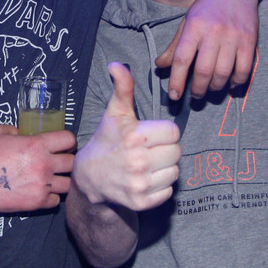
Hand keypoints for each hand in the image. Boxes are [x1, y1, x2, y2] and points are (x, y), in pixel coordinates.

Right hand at [0, 123, 75, 212]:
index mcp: (37, 144)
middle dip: (67, 161)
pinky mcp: (37, 202)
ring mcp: (42, 185)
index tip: (63, 145)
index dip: (67, 141)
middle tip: (59, 164)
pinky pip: (56, 200)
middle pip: (72, 163)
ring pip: (68, 184)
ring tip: (53, 180)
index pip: (69, 139)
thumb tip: (21, 134)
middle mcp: (44, 164)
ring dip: (62, 181)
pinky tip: (42, 192)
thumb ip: (13, 129)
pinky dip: (51, 197)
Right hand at [73, 63, 180, 210]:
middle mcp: (137, 162)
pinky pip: (169, 191)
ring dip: (164, 169)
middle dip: (165, 150)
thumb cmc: (107, 141)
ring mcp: (139, 184)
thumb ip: (123, 88)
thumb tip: (116, 64)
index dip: (163, 132)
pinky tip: (145, 180)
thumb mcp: (115, 113)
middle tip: (149, 150)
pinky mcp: (141, 203)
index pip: (173, 132)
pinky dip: (160, 187)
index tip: (150, 135)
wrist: (90, 179)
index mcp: (134, 136)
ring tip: (147, 165)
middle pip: (177, 152)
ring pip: (175, 172)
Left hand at [156, 0, 259, 99]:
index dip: (176, 81)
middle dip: (197, 89)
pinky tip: (230, 83)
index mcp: (193, 27)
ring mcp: (233, 37)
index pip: (181, 59)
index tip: (174, 96)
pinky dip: (236, 81)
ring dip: (215, 87)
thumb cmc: (208, 6)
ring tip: (211, 88)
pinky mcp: (249, 40)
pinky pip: (243, 70)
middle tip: (195, 95)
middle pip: (203, 70)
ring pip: (223, 73)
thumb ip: (174, 46)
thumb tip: (160, 66)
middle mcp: (213, 32)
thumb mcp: (187, 22)